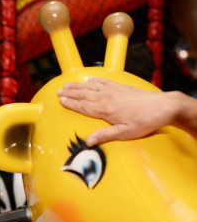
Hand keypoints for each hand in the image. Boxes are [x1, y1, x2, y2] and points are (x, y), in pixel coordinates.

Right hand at [57, 78, 173, 145]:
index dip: (71, 103)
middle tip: (58, 91)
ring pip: (91, 86)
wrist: (163, 106)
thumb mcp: (124, 133)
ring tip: (68, 84)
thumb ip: (105, 136)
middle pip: (84, 94)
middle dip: (70, 93)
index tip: (61, 100)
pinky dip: (95, 80)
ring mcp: (114, 91)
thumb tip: (89, 142)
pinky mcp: (121, 87)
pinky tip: (89, 79)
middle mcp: (107, 98)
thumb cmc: (144, 121)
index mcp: (105, 110)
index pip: (83, 106)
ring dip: (78, 85)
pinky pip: (104, 81)